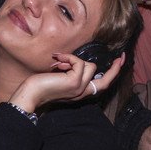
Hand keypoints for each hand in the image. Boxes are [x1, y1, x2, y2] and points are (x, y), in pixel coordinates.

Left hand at [8, 51, 124, 111]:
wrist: (31, 94)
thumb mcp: (62, 78)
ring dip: (73, 59)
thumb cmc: (42, 85)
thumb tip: (76, 61)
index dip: (113, 73)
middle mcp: (83, 93)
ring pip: (89, 65)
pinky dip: (68, 57)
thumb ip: (72, 72)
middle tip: (120, 56)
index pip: (102, 84)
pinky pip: (78, 62)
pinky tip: (57, 60)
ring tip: (59, 63)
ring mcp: (80, 88)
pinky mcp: (75, 82)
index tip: (120, 60)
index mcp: (81, 92)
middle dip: (114, 67)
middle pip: (104, 77)